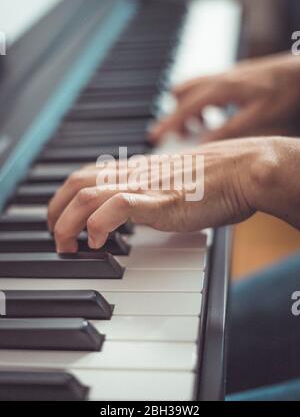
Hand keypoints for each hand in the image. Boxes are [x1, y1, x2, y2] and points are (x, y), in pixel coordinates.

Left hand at [47, 137, 293, 253]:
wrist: (243, 170)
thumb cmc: (217, 180)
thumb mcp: (174, 185)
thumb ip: (153, 195)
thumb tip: (140, 211)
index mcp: (137, 170)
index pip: (87, 175)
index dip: (66, 197)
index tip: (63, 220)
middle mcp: (134, 174)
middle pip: (76, 182)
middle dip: (55, 210)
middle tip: (56, 237)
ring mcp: (145, 185)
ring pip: (86, 194)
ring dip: (67, 222)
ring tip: (66, 246)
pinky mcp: (158, 200)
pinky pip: (115, 207)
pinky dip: (97, 225)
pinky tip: (98, 243)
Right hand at [150, 54, 299, 142]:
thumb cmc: (283, 93)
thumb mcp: (257, 117)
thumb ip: (227, 130)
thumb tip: (202, 144)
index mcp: (220, 88)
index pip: (184, 107)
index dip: (167, 123)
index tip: (153, 136)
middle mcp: (217, 79)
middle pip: (180, 93)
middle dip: (175, 114)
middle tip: (179, 135)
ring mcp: (222, 75)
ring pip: (190, 89)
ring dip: (187, 108)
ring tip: (197, 128)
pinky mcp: (229, 77)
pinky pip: (203, 88)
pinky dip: (200, 104)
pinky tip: (213, 116)